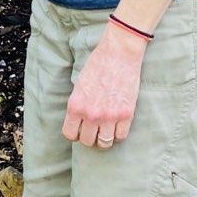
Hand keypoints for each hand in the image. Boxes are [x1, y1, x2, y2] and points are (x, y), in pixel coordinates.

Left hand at [62, 22, 147, 149]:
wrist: (119, 54)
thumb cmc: (98, 65)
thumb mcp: (79, 85)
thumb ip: (78, 104)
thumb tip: (79, 120)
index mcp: (75, 106)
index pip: (70, 134)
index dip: (75, 134)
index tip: (81, 130)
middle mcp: (91, 114)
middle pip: (87, 141)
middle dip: (90, 137)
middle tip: (95, 130)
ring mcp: (109, 116)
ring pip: (105, 143)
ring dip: (105, 138)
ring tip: (106, 130)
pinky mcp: (126, 114)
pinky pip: (121, 136)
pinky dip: (119, 133)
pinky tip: (118, 125)